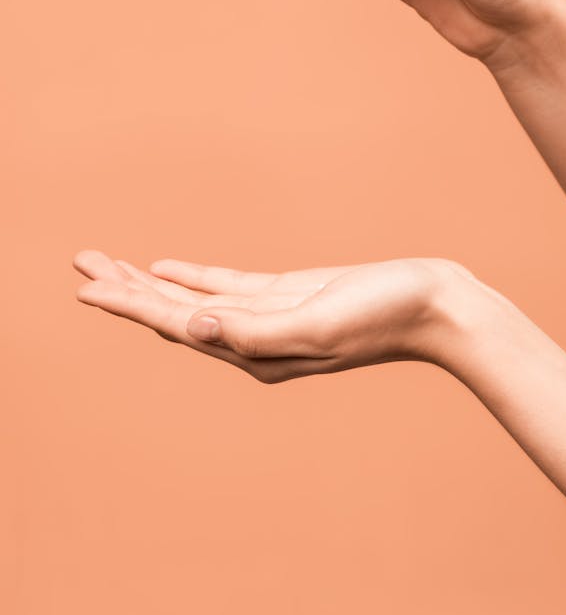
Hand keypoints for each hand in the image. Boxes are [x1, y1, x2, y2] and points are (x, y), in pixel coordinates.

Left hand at [73, 250, 480, 382]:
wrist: (435, 307)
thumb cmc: (384, 317)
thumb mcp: (318, 324)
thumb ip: (257, 331)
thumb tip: (196, 329)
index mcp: (255, 351)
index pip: (176, 325)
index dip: (128, 304)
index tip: (85, 286)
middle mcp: (254, 340)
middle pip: (174, 313)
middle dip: (126, 290)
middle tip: (81, 263)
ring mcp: (269, 318)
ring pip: (194, 299)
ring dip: (150, 283)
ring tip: (110, 264)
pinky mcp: (287, 296)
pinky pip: (226, 287)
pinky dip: (192, 278)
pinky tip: (168, 270)